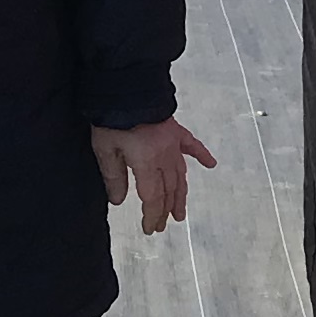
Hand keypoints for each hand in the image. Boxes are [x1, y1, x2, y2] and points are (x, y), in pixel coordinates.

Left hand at [92, 116, 220, 235]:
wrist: (128, 87)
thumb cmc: (113, 117)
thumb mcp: (105, 148)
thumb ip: (114, 176)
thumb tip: (119, 200)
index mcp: (147, 163)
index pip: (153, 198)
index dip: (153, 216)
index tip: (150, 229)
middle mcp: (164, 156)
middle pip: (168, 190)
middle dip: (165, 211)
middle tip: (162, 225)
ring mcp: (172, 143)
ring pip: (180, 175)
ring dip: (181, 195)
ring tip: (181, 213)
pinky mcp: (174, 129)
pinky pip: (191, 145)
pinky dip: (202, 155)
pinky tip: (211, 164)